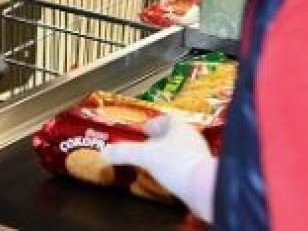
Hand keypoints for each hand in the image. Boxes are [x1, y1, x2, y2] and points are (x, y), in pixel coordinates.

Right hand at [100, 115, 216, 222]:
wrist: (203, 188)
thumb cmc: (175, 163)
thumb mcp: (145, 156)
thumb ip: (124, 152)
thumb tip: (104, 152)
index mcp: (179, 126)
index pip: (166, 118)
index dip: (153, 122)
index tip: (143, 129)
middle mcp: (192, 137)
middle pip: (173, 134)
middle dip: (158, 139)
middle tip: (144, 146)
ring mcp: (199, 154)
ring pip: (180, 149)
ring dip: (166, 154)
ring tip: (152, 162)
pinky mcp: (202, 171)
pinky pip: (185, 164)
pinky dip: (174, 167)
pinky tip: (166, 176)